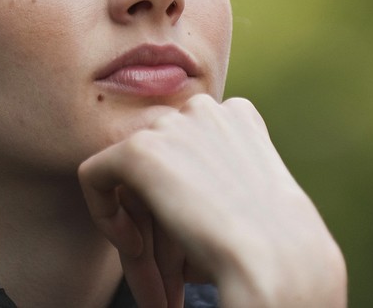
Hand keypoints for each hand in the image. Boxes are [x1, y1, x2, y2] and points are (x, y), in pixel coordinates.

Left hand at [78, 95, 346, 307]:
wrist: (277, 259)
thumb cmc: (275, 245)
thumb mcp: (251, 194)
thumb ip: (213, 173)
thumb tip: (178, 191)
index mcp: (237, 115)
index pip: (186, 144)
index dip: (182, 190)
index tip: (193, 231)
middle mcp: (203, 108)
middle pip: (157, 156)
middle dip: (154, 207)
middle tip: (164, 261)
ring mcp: (171, 124)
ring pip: (128, 172)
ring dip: (136, 219)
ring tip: (152, 265)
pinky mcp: (138, 150)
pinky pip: (95, 176)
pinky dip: (103, 214)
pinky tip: (133, 246)